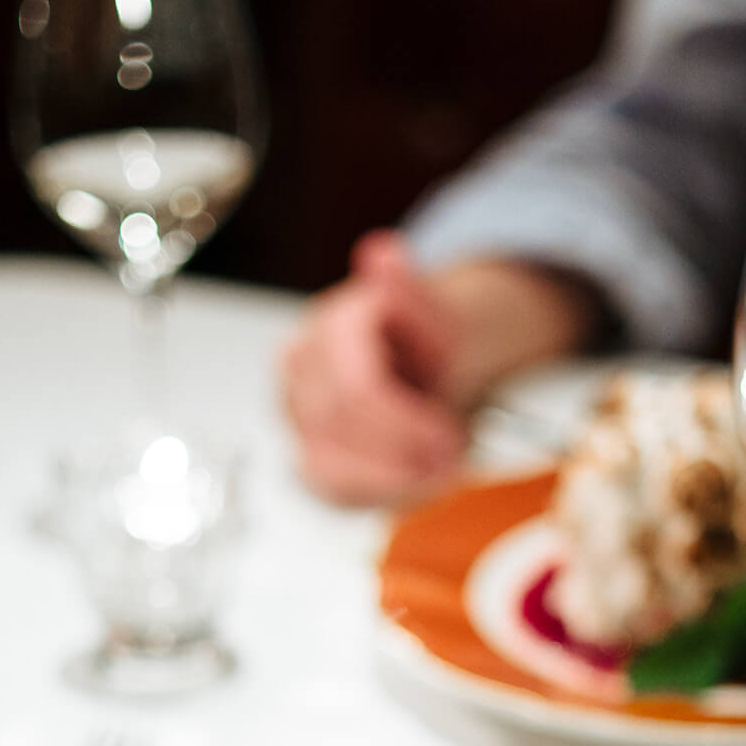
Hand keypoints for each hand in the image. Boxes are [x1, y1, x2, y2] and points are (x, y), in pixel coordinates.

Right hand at [280, 232, 465, 504]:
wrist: (429, 366)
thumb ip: (411, 293)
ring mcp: (294, 412)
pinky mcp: (302, 452)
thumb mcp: (442, 318)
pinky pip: (329, 490)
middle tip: (450, 454)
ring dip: (392, 478)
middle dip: (402, 451)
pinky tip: (411, 479)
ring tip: (436, 468)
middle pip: (340, 430)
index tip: (450, 439)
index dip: (404, 425)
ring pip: (327, 468)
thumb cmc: (433, 345)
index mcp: (329, 323)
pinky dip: (378, 492)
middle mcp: (298, 366)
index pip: (354, 389)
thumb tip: (382, 253)